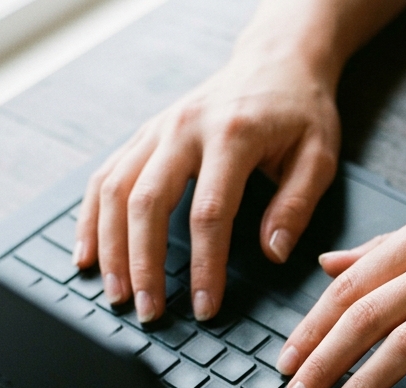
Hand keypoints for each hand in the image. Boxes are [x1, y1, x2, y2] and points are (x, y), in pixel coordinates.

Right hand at [73, 42, 339, 322]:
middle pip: (147, 203)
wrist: (276, 59)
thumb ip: (297, 205)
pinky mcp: (144, 134)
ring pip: (115, 189)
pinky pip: (105, 176)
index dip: (204, 267)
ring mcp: (158, 129)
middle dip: (143, 264)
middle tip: (149, 310)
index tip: (205, 308)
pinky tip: (87, 253)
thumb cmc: (299, 110)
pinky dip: (91, 217)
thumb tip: (271, 253)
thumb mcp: (318, 154)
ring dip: (110, 247)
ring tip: (115, 293)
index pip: (209, 213)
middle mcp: (185, 128)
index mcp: (232, 135)